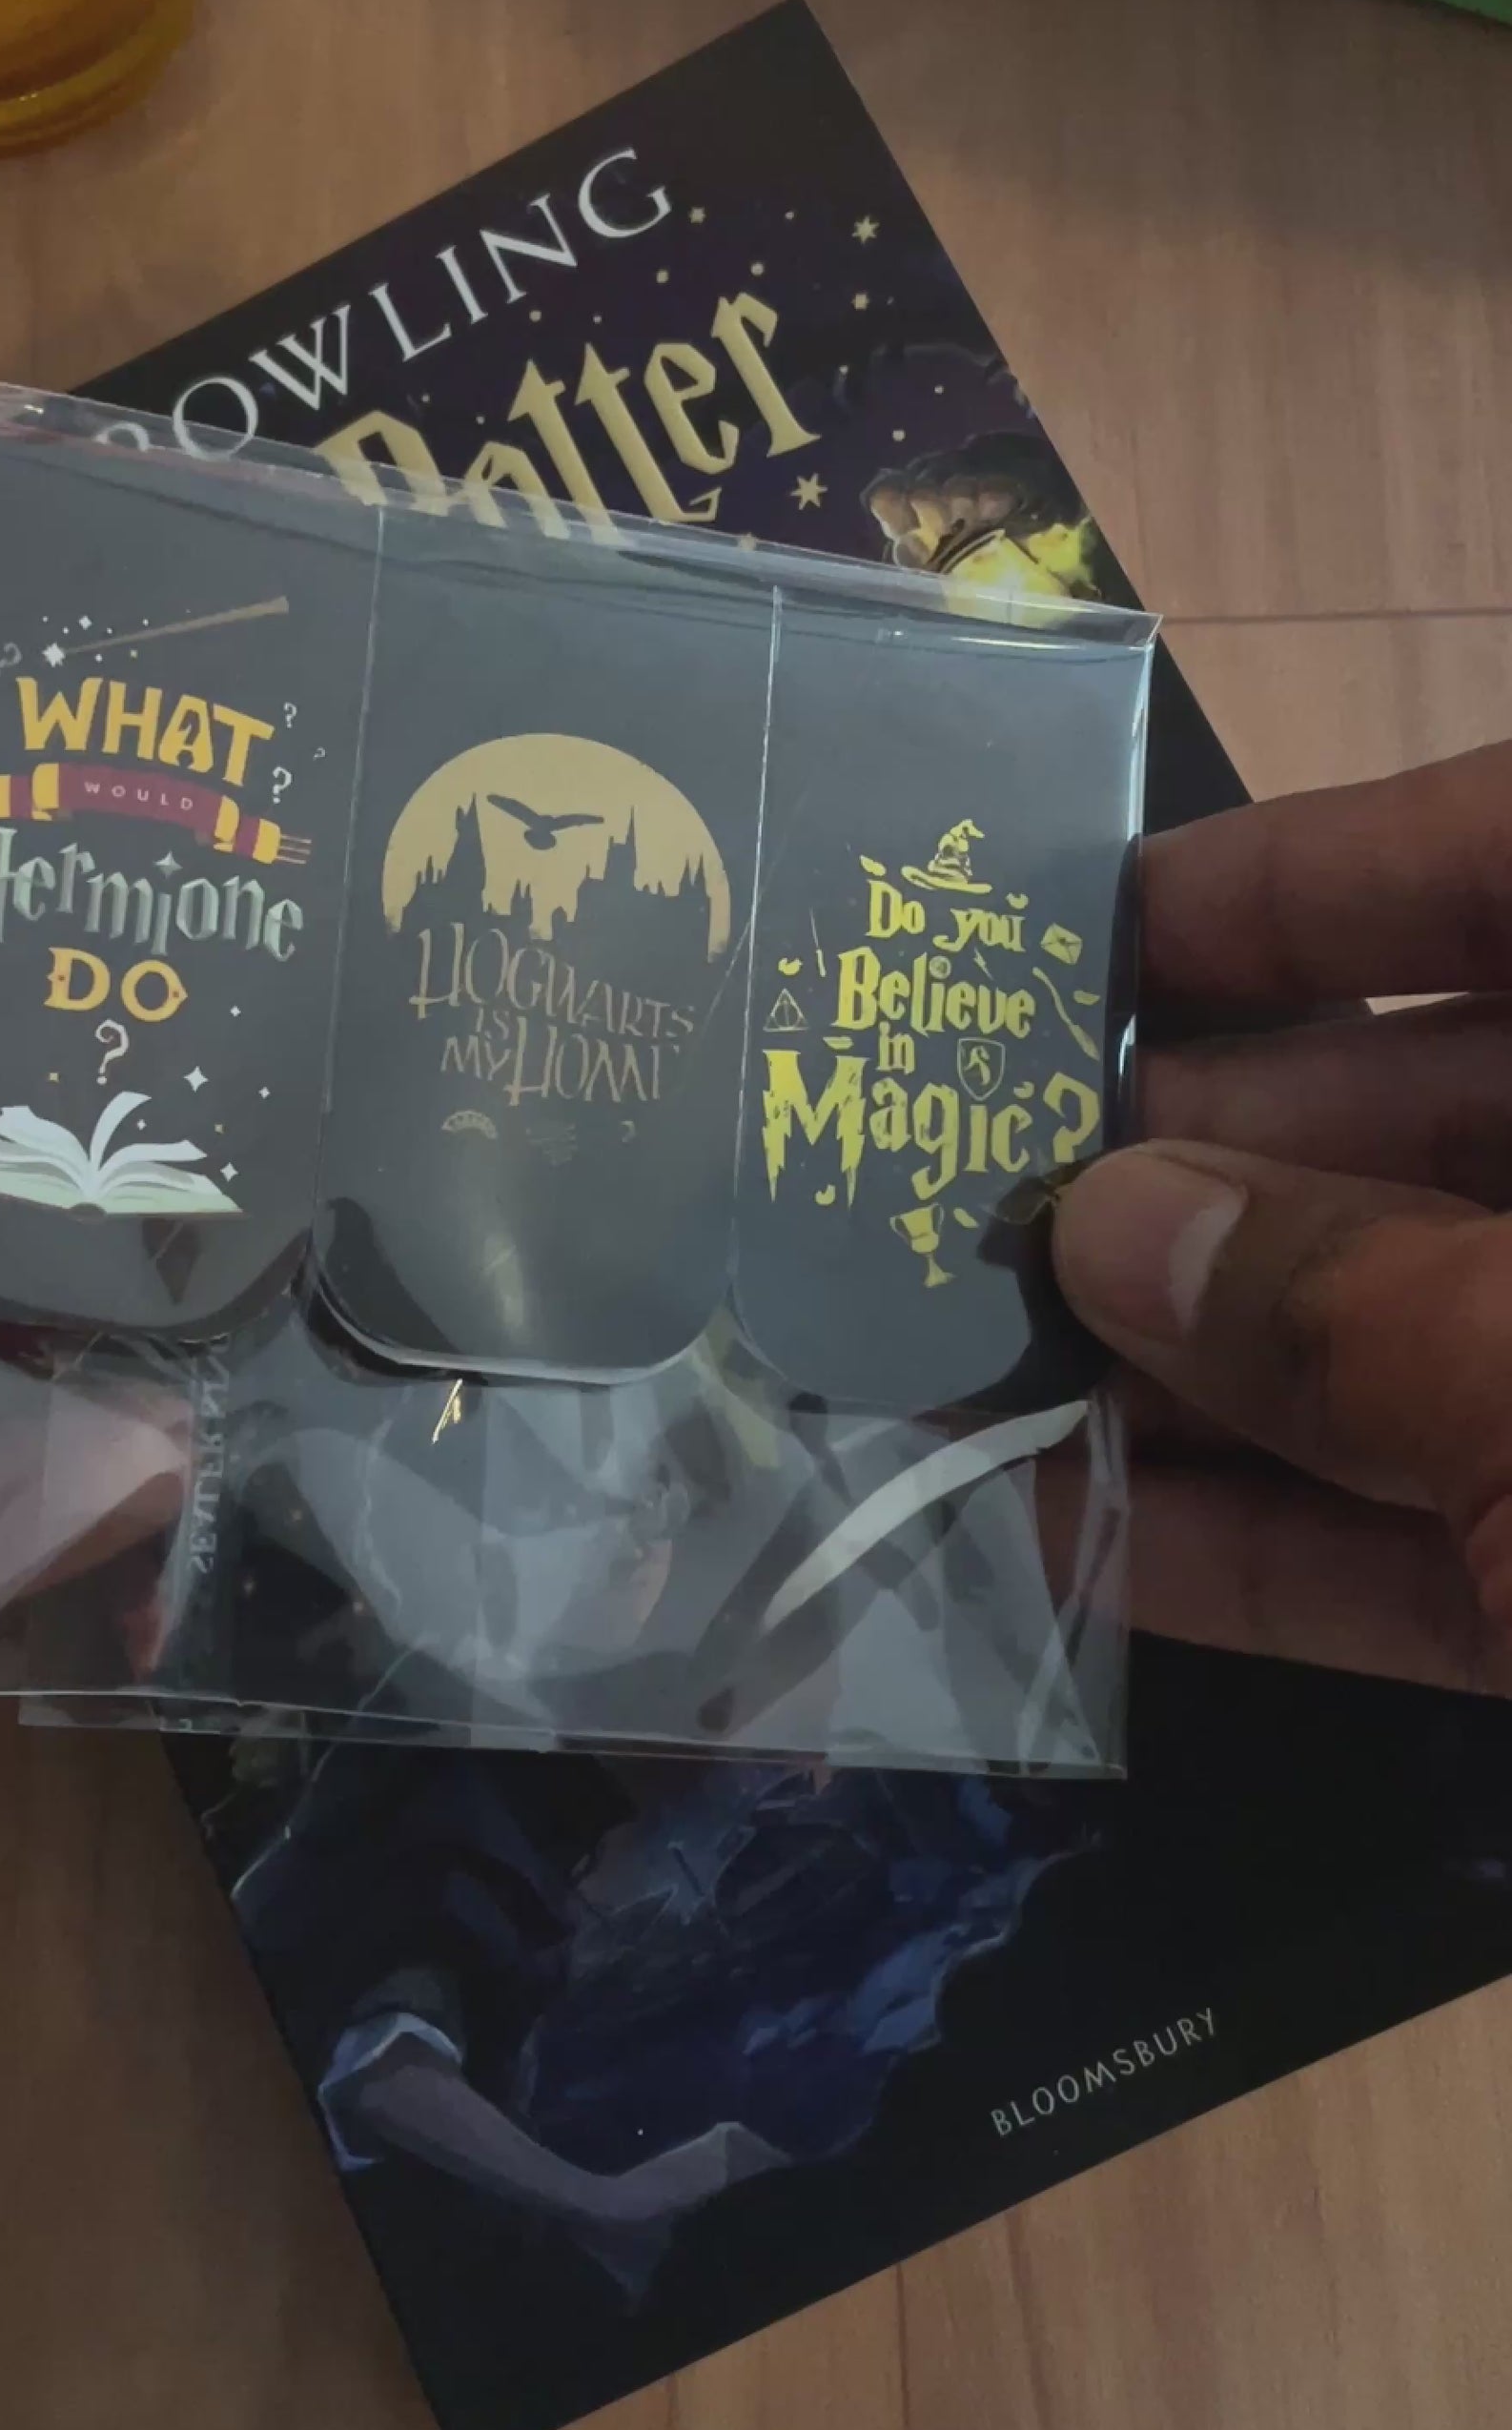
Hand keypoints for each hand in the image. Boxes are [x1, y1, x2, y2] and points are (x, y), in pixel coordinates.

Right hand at [1053, 740, 1511, 1692]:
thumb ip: (1352, 1302)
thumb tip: (1107, 1226)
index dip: (1311, 877)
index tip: (1087, 931)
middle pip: (1466, 1106)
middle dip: (1217, 1155)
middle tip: (977, 1191)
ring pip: (1450, 1337)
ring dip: (1218, 1369)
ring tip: (968, 1376)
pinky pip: (1473, 1543)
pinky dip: (1301, 1552)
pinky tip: (1077, 1552)